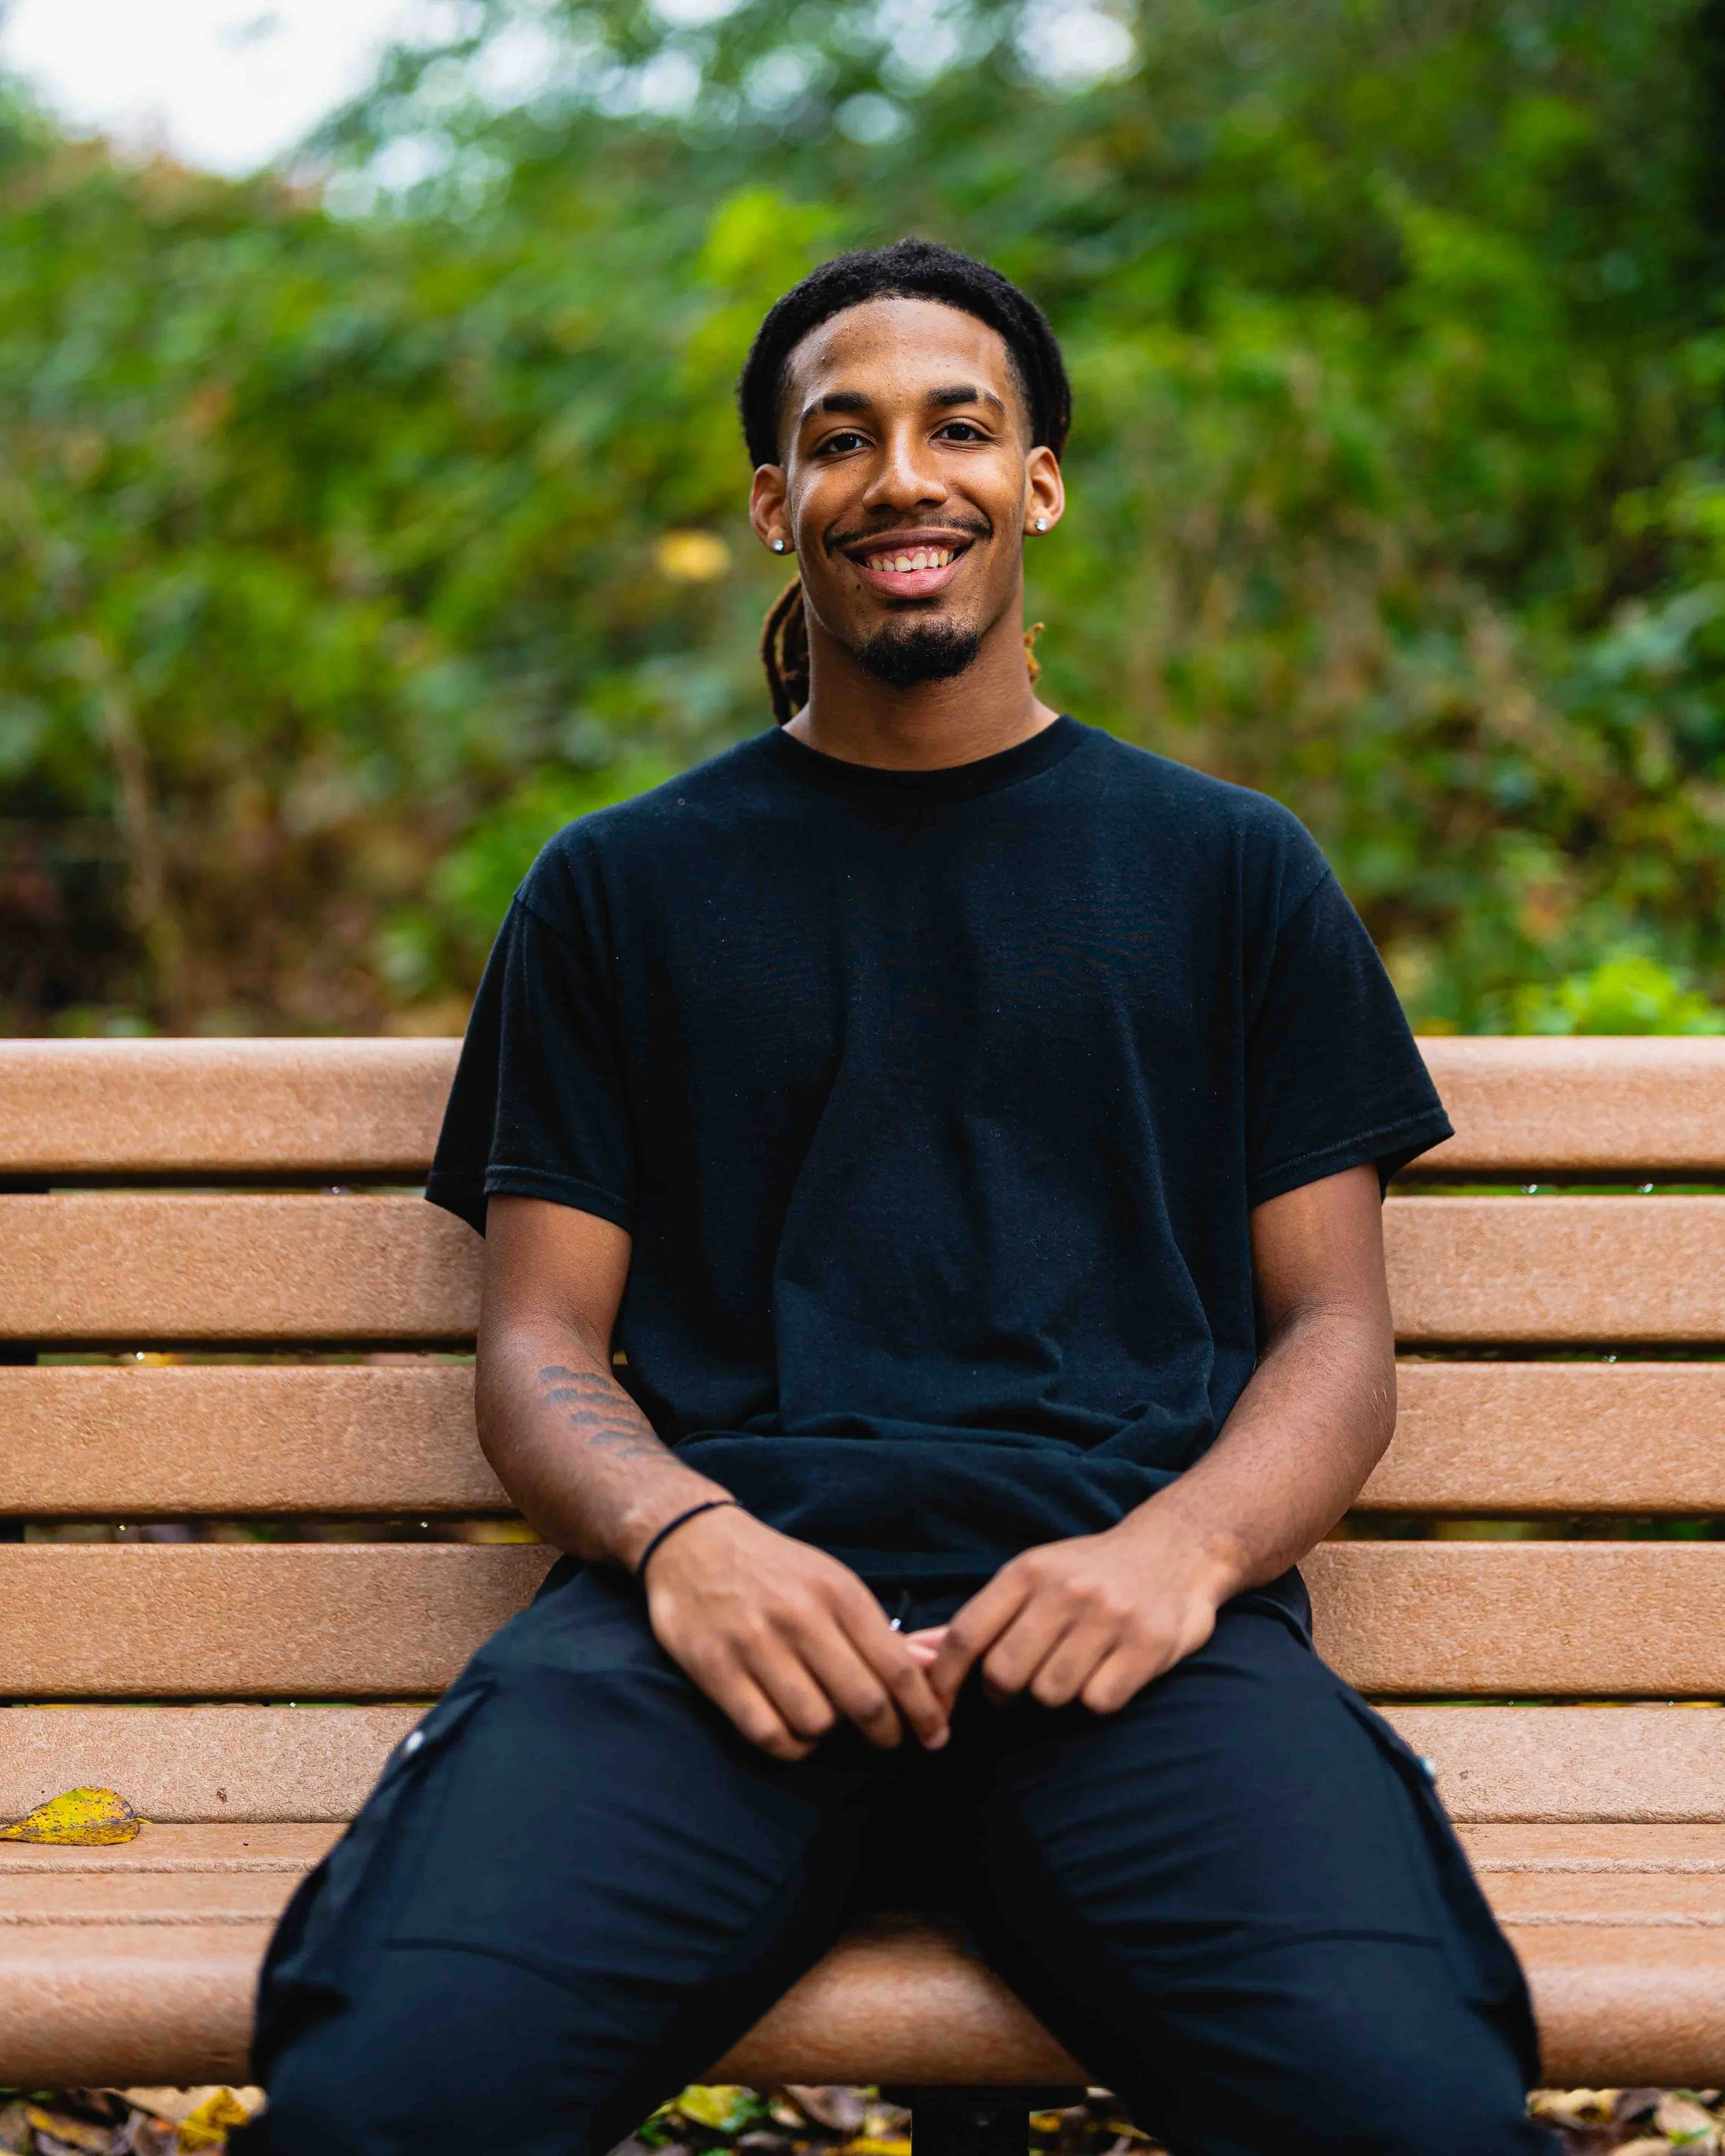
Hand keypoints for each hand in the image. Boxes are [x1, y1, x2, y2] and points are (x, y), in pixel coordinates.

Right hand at [642, 1506, 950, 1762]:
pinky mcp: (715, 1669)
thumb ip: (877, 1629)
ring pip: (816, 1723)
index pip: (895, 1666)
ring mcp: (755, 1644)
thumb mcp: (831, 1581)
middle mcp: (800, 1616)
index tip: (936, 1736)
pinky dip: (790, 1748)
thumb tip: (930, 1668)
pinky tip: (794, 1735)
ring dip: (828, 1737)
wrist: (693, 1542)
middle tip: (886, 1742)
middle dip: (885, 1734)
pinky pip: (767, 1734)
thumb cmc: (775, 1569)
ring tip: (826, 1723)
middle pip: (863, 1701)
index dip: (923, 1710)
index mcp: (837, 1592)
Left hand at [924, 1508, 1237, 1716]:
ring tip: (1069, 1673)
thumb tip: (916, 1653)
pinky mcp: (1147, 1644)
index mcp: (1029, 1571)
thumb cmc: (1091, 1571)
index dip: (944, 1680)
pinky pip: (1097, 1702)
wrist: (1178, 1548)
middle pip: (1005, 1675)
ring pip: (1050, 1694)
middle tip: (1019, 1688)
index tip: (936, 1708)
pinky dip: (1096, 1699)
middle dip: (1004, 1695)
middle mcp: (1066, 1591)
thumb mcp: (1033, 1577)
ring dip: (1053, 1697)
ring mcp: (1109, 1617)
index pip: (967, 1634)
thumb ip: (980, 1619)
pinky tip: (1106, 1675)